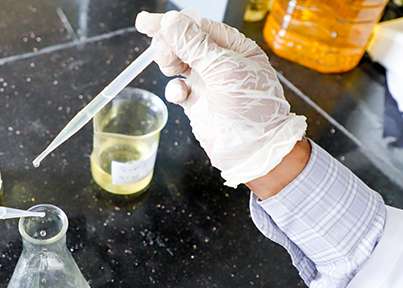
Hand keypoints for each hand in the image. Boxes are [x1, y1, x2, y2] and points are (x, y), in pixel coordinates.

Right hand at [136, 11, 306, 186]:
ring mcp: (209, 83)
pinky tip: (179, 95)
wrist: (253, 151)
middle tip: (161, 54)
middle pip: (186, 43)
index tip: (149, 23)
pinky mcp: (197, 103)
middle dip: (169, 45)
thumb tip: (170, 21)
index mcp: (235, 48)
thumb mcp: (223, 70)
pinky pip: (177, 88)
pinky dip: (173, 90)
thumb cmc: (251, 110)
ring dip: (170, 65)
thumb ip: (194, 45)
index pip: (200, 27)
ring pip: (178, 64)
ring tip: (170, 70)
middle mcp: (221, 63)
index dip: (174, 23)